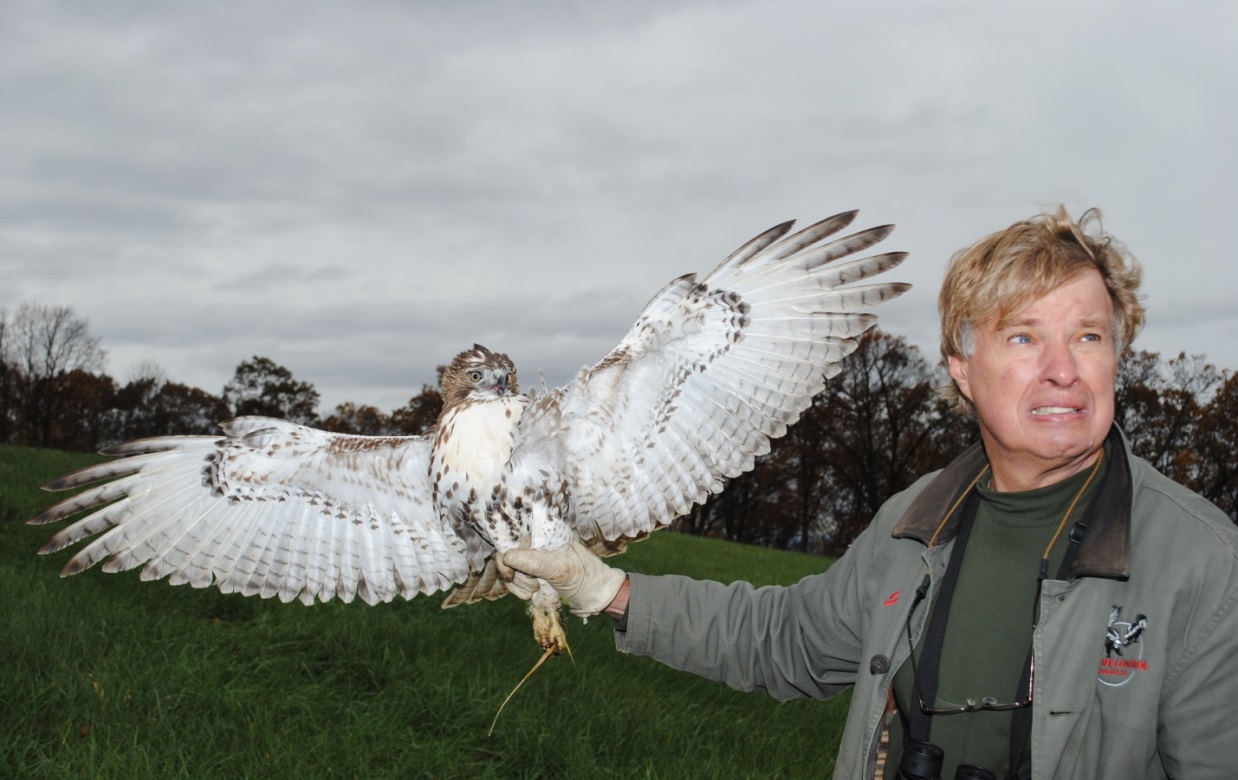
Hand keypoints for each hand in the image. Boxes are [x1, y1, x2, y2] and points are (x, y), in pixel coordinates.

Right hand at [499, 540, 626, 616]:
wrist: (597, 597)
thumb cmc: (584, 578)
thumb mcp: (559, 569)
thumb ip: (534, 562)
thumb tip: (506, 556)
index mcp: (545, 533)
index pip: (513, 535)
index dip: (506, 555)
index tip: (511, 574)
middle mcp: (537, 542)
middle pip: (507, 554)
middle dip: (515, 574)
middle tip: (532, 586)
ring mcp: (534, 558)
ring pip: (509, 568)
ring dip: (517, 584)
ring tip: (534, 591)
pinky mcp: (533, 573)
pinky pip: (515, 579)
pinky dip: (519, 589)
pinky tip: (531, 595)